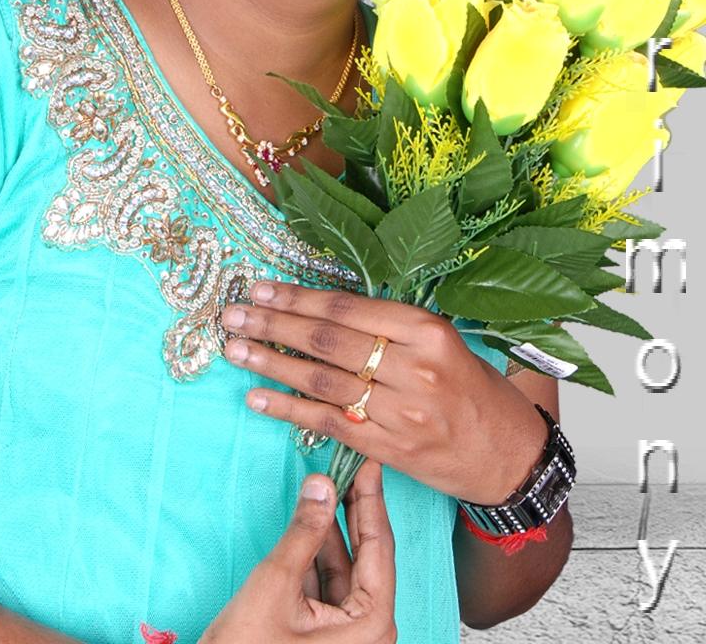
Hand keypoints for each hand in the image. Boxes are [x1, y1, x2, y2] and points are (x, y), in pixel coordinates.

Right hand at [198, 460, 396, 642]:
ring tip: (327, 484)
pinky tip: (310, 522)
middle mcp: (369, 631)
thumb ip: (303, 532)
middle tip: (347, 465)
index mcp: (372, 624)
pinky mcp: (325, 637)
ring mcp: (348, 636)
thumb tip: (322, 486)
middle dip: (353, 509)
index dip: (371, 498)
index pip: (379, 546)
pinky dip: (317, 553)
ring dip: (332, 529)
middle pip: (366, 555)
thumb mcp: (276, 586)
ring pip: (345, 568)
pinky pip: (327, 585)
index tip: (367, 462)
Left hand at [221, 281, 548, 505]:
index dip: (299, 297)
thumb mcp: (443, 342)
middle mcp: (414, 368)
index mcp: (428, 331)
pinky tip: (257, 399)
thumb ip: (390, 325)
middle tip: (234, 314)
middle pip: (329, 341)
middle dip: (274, 325)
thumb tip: (320, 306)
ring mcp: (402, 412)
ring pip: (323, 382)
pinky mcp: (391, 449)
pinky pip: (328, 424)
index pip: (349, 308)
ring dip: (271, 365)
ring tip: (236, 349)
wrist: (509, 454)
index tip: (261, 288)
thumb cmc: (472, 389)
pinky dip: (288, 411)